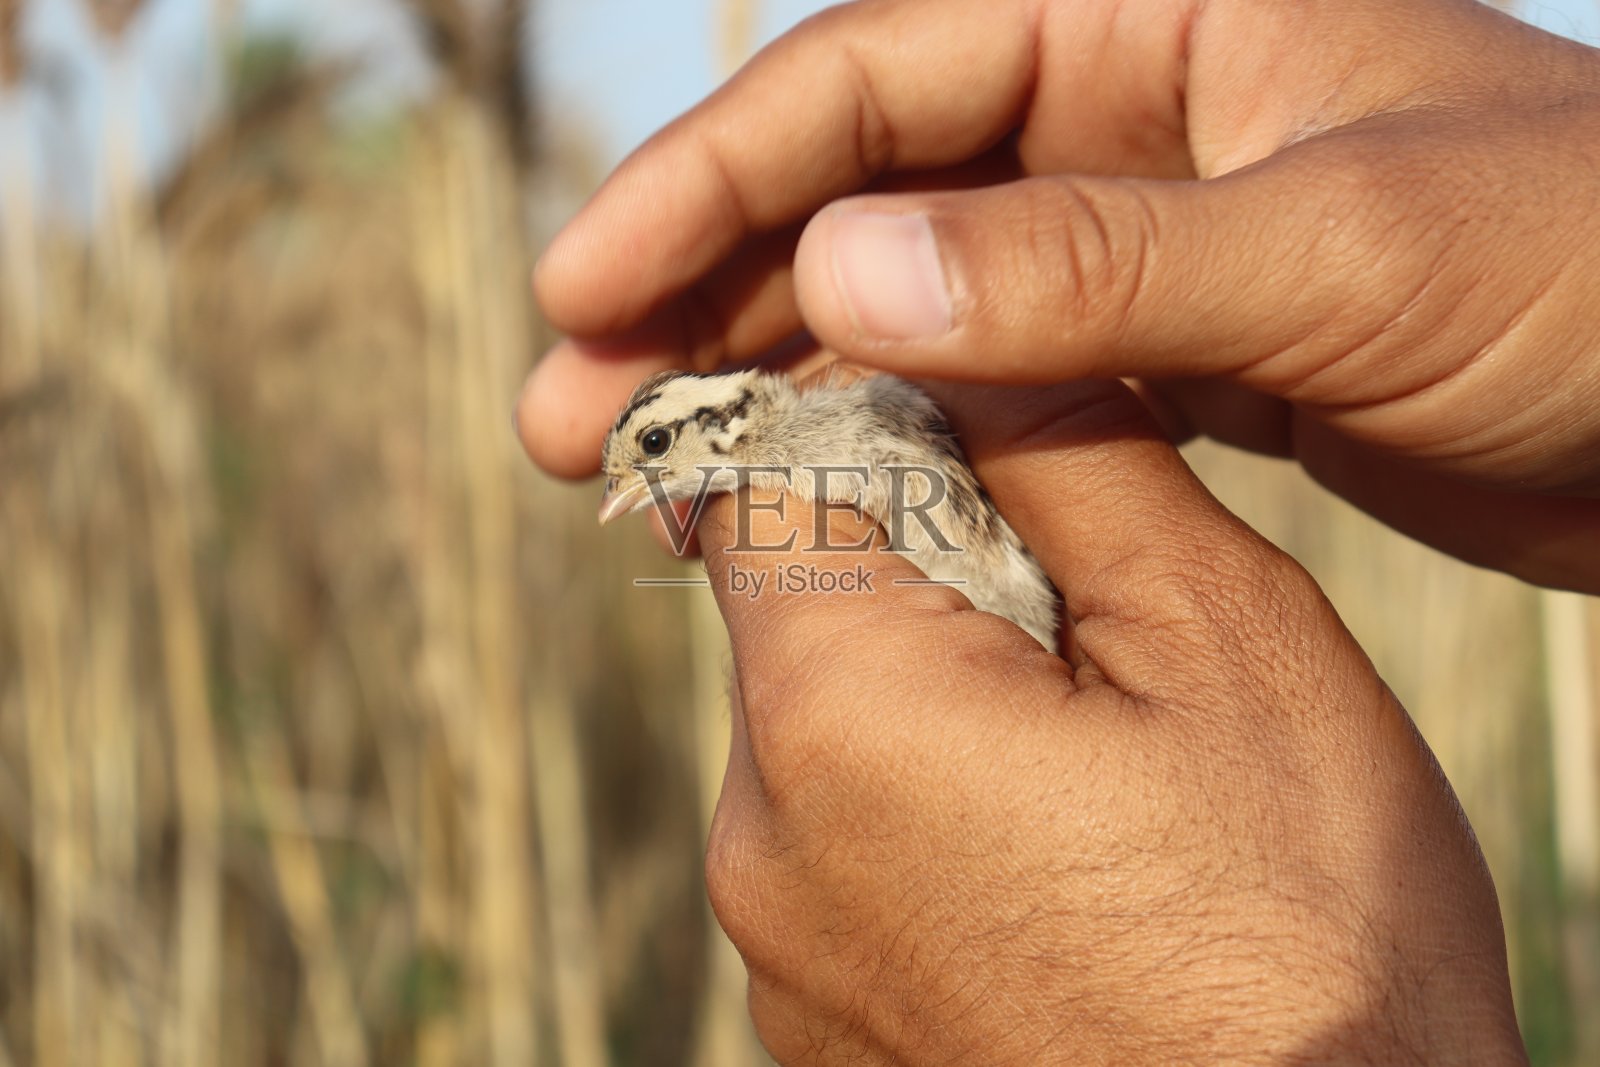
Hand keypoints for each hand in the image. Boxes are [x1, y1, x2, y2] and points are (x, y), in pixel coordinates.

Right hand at [517, 0, 1599, 590]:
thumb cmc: (1592, 274)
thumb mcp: (1343, 249)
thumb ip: (1095, 263)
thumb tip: (837, 274)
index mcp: (1148, 5)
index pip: (874, 73)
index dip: (713, 179)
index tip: (587, 288)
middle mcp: (1115, 100)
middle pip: (849, 181)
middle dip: (698, 290)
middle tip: (570, 410)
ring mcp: (1125, 228)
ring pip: (896, 287)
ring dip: (766, 372)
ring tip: (642, 467)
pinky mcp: (1153, 344)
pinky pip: (980, 373)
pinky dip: (887, 430)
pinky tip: (811, 489)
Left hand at [699, 381, 1524, 1063]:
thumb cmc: (1310, 943)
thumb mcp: (1227, 643)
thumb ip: (1072, 460)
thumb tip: (969, 343)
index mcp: (837, 711)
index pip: (761, 469)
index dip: (869, 415)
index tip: (990, 434)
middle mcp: (760, 837)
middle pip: (794, 601)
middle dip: (916, 563)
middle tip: (1086, 620)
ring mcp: (779, 947)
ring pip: (824, 726)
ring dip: (929, 692)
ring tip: (1091, 763)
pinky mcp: (818, 1018)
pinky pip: (839, 847)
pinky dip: (921, 807)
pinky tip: (1055, 862)